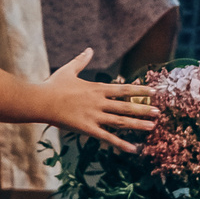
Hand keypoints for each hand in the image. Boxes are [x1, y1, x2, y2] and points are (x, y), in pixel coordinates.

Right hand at [36, 49, 156, 150]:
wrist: (41, 101)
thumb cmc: (53, 86)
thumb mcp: (69, 70)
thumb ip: (81, 61)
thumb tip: (89, 49)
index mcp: (97, 89)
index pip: (123, 89)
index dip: (139, 90)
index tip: (153, 92)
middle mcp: (99, 102)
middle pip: (126, 106)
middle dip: (143, 109)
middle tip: (159, 112)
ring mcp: (94, 116)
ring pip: (120, 121)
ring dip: (137, 124)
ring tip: (152, 127)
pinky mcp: (87, 129)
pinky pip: (107, 138)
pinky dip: (121, 143)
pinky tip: (133, 148)